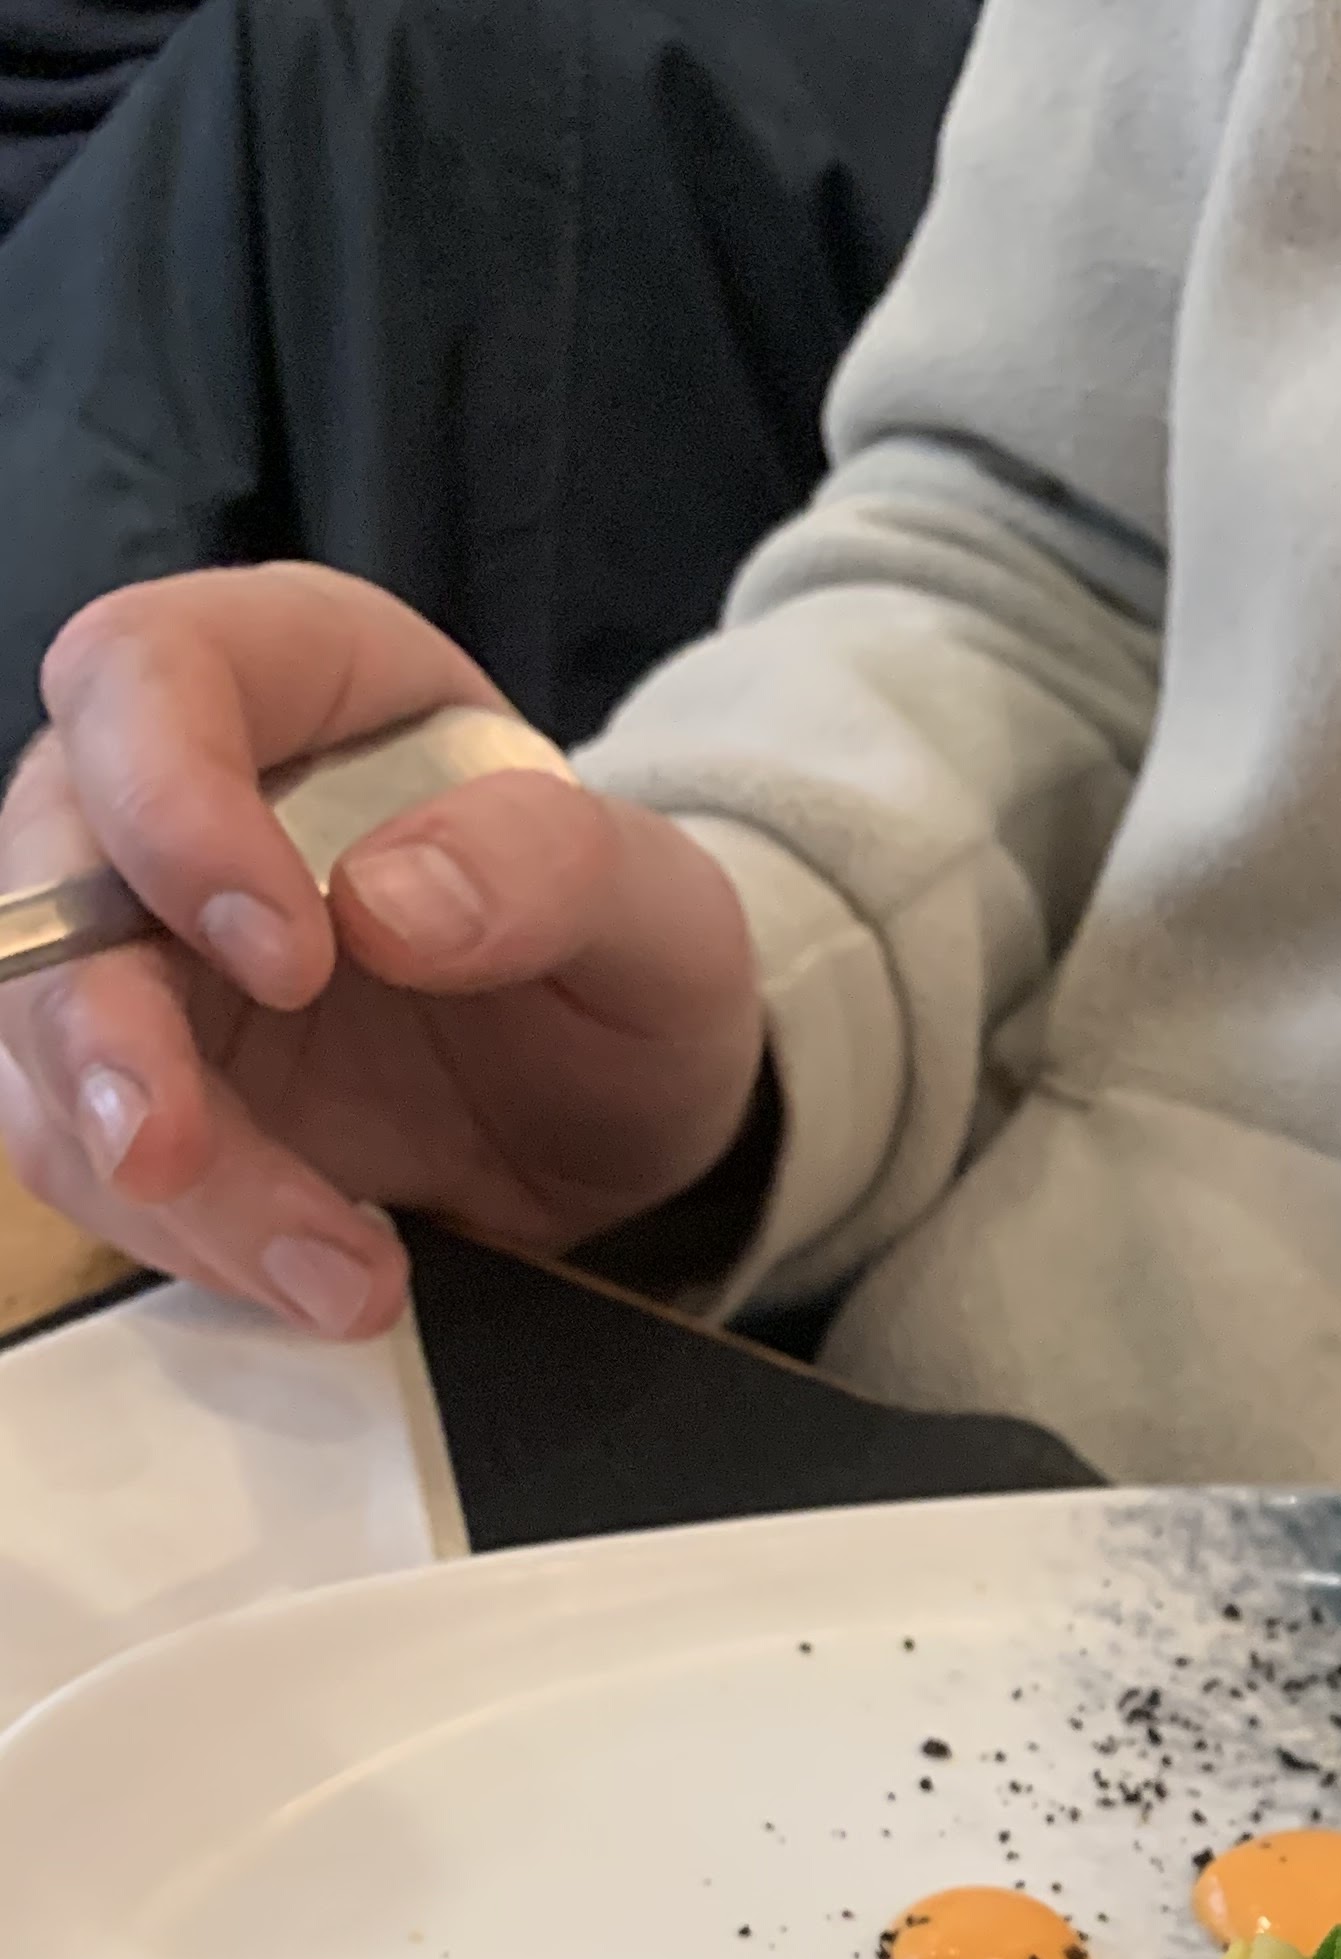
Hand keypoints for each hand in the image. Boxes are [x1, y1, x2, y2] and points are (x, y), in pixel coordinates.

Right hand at [0, 564, 765, 1337]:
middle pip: (45, 876)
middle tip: (176, 1152)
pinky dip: (200, 1243)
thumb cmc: (628, 958)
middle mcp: (178, 792)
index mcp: (298, 675)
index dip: (170, 806)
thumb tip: (386, 902)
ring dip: (170, 1185)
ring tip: (344, 1273)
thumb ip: (549, 867)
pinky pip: (98, 1164)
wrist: (621, 1102)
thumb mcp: (658, 908)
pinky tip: (329, 1282)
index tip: (284, 952)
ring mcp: (141, 948)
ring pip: (49, 1049)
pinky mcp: (146, 1085)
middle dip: (99, 1031)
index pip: (148, 674)